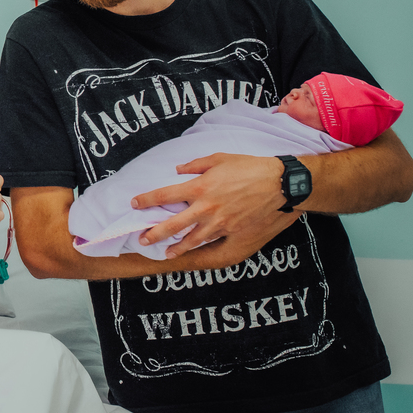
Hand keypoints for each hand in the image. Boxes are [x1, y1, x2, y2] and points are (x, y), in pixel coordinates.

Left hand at [132, 153, 287, 257]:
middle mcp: (205, 208)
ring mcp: (219, 222)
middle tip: (142, 240)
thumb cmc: (248, 167)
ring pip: (192, 239)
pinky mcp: (232, 230)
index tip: (134, 204)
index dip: (146, 200)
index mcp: (198, 187)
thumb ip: (195, 165)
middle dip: (154, 234)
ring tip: (165, 253)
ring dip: (176, 247)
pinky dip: (200, 247)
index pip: (164, 195)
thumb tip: (178, 169)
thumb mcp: (218, 159)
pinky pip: (212, 240)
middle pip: (172, 225)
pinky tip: (193, 250)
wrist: (278, 183)